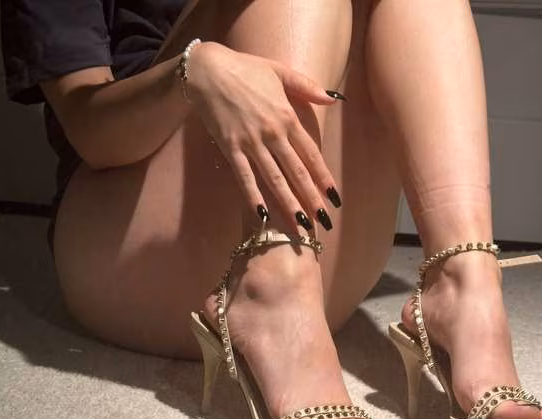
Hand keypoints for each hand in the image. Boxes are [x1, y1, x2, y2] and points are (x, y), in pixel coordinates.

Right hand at [182, 41, 341, 229]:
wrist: (207, 70)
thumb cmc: (244, 69)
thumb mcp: (280, 71)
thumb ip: (306, 86)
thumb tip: (332, 99)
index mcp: (287, 116)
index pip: (311, 154)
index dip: (323, 177)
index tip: (334, 197)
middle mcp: (273, 133)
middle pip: (296, 172)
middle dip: (311, 198)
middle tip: (323, 221)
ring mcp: (251, 143)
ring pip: (274, 179)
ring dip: (288, 204)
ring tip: (300, 226)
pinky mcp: (230, 148)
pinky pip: (244, 177)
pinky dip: (252, 197)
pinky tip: (261, 216)